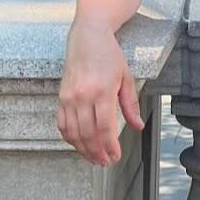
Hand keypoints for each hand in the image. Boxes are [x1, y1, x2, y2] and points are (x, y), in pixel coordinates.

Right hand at [57, 19, 142, 165]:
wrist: (87, 36)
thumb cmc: (109, 55)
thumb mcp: (126, 77)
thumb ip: (130, 105)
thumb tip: (138, 126)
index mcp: (102, 91)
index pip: (105, 128)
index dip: (110, 146)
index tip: (115, 156)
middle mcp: (82, 96)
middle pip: (88, 134)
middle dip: (97, 152)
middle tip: (105, 162)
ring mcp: (69, 97)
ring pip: (73, 132)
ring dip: (83, 149)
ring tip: (94, 158)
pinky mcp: (61, 96)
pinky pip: (62, 124)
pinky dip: (70, 138)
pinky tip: (79, 145)